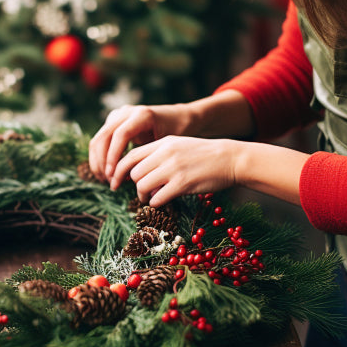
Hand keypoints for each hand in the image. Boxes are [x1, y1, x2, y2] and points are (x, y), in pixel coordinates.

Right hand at [88, 104, 190, 181]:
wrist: (177, 118)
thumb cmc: (176, 134)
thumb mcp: (166, 145)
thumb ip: (150, 159)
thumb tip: (139, 184)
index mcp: (142, 115)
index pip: (120, 135)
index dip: (113, 156)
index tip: (112, 175)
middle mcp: (126, 112)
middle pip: (103, 137)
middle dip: (102, 162)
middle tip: (108, 181)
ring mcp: (117, 115)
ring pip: (97, 139)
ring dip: (98, 162)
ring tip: (107, 180)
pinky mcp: (112, 122)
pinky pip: (99, 141)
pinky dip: (100, 158)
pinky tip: (107, 173)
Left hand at [110, 136, 240, 206]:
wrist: (230, 159)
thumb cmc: (204, 155)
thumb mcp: (178, 145)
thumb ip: (158, 154)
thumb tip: (137, 171)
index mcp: (163, 143)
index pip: (130, 156)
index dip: (119, 170)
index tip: (116, 181)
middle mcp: (165, 154)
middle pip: (134, 172)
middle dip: (134, 185)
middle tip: (142, 192)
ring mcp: (174, 168)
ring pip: (142, 185)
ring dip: (144, 195)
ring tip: (151, 197)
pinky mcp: (183, 184)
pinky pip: (158, 197)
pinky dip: (156, 202)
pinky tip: (162, 201)